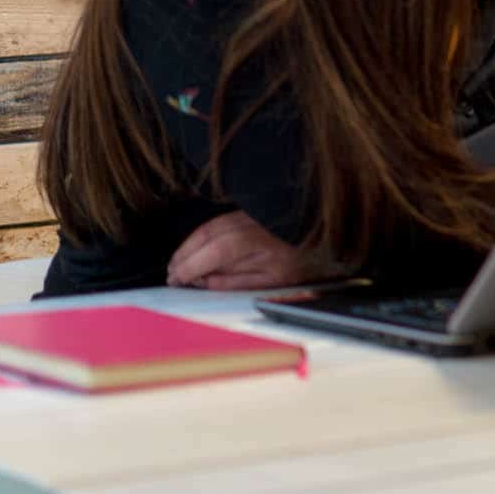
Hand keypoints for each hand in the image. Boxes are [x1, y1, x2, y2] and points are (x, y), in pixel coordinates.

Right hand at [166, 211, 317, 291]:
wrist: (323, 230)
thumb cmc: (300, 257)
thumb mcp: (272, 279)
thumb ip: (236, 281)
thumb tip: (206, 282)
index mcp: (253, 242)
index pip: (212, 252)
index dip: (189, 266)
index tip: (175, 279)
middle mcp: (246, 223)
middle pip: (205, 236)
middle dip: (183, 256)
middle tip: (171, 275)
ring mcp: (245, 214)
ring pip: (208, 226)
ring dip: (188, 245)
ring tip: (177, 264)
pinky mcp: (246, 211)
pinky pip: (216, 221)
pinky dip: (200, 235)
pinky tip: (195, 247)